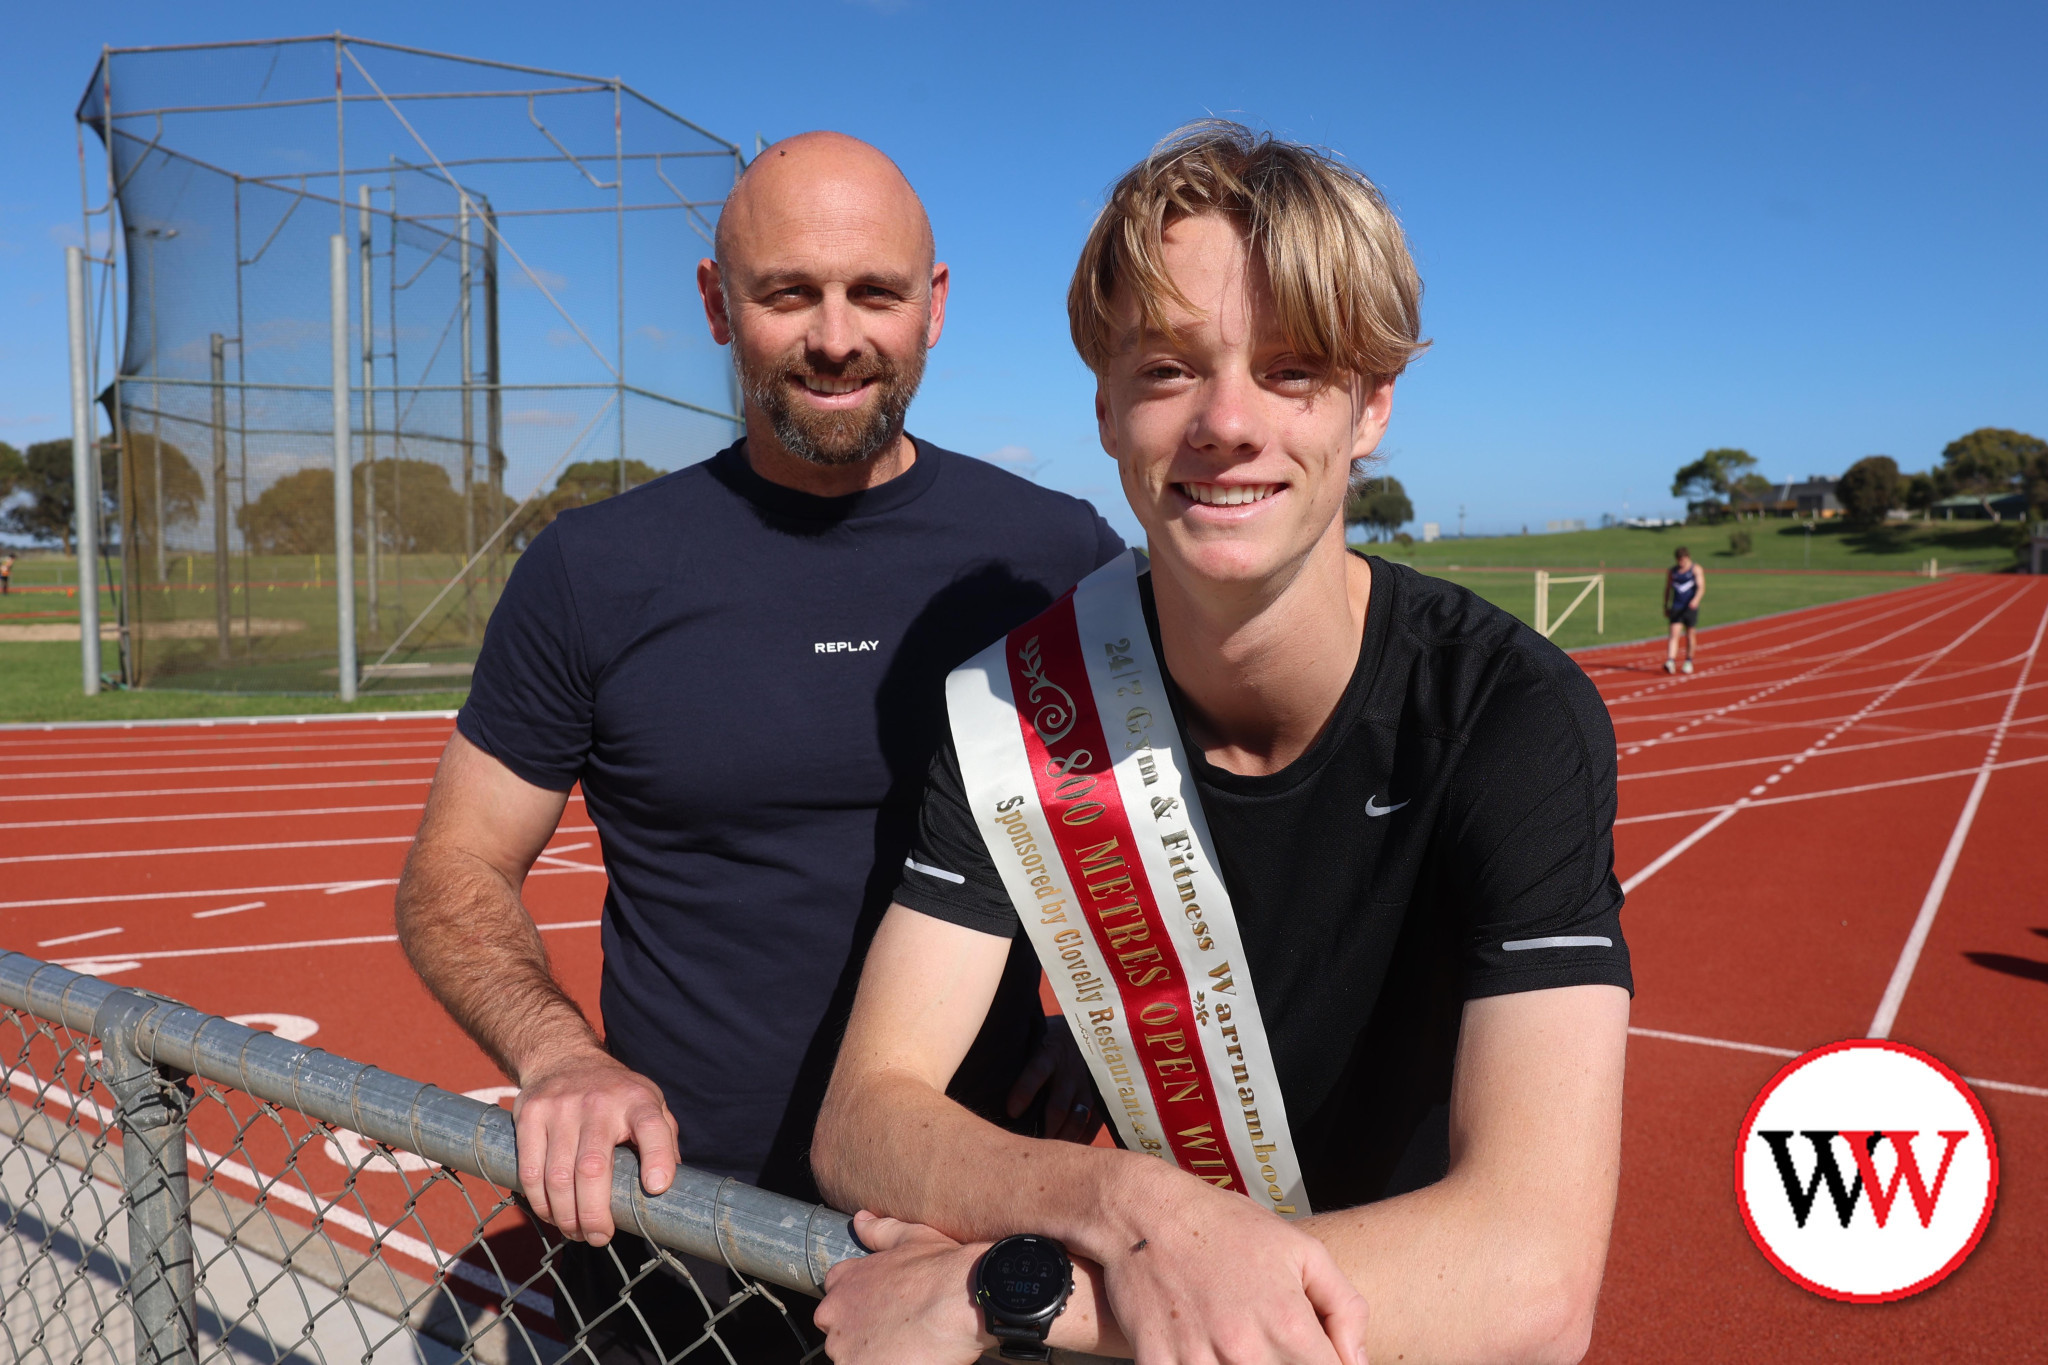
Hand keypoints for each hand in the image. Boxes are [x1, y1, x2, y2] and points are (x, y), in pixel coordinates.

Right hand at [511, 1046, 678, 1245]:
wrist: (563, 1057)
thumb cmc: (615, 1093)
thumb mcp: (648, 1102)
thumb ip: (663, 1139)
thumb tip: (672, 1189)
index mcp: (636, 1100)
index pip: (652, 1127)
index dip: (657, 1159)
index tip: (657, 1188)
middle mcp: (599, 1102)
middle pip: (593, 1168)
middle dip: (595, 1214)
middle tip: (600, 1238)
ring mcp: (560, 1108)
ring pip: (558, 1178)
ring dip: (566, 1217)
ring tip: (576, 1232)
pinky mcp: (530, 1115)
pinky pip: (531, 1172)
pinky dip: (540, 1203)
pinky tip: (551, 1214)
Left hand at [816, 1211, 989, 1364]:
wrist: (962, 1300)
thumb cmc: (941, 1269)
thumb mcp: (911, 1237)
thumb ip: (879, 1230)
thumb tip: (861, 1219)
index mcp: (843, 1280)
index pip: (835, 1297)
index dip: (861, 1306)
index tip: (883, 1311)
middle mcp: (834, 1313)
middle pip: (840, 1332)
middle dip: (863, 1335)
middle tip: (898, 1332)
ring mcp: (844, 1347)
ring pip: (851, 1357)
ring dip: (872, 1355)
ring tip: (904, 1347)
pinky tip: (906, 1359)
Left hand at [1006, 1014, 1104, 1143]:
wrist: (1093, 1025)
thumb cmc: (1051, 1035)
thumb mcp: (1036, 1035)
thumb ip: (1020, 1056)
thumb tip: (984, 1073)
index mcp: (1049, 1052)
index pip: (1036, 1072)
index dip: (1024, 1092)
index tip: (1011, 1112)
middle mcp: (1070, 1069)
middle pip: (1057, 1106)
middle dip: (1044, 1129)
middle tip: (1028, 1146)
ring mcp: (1087, 1083)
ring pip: (1076, 1118)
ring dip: (1062, 1138)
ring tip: (1048, 1152)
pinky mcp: (1101, 1094)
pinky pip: (1093, 1122)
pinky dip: (1081, 1138)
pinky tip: (1068, 1149)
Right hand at [1094, 1163, 1368, 1364]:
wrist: (1145, 1213)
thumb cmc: (1223, 1227)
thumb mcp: (1301, 1250)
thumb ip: (1344, 1307)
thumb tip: (1357, 1361)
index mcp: (1288, 1324)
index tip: (1313, 1356)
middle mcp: (1246, 1350)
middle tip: (1268, 1341)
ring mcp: (1199, 1361)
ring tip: (1236, 1343)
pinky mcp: (1158, 1364)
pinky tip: (1203, 1348)